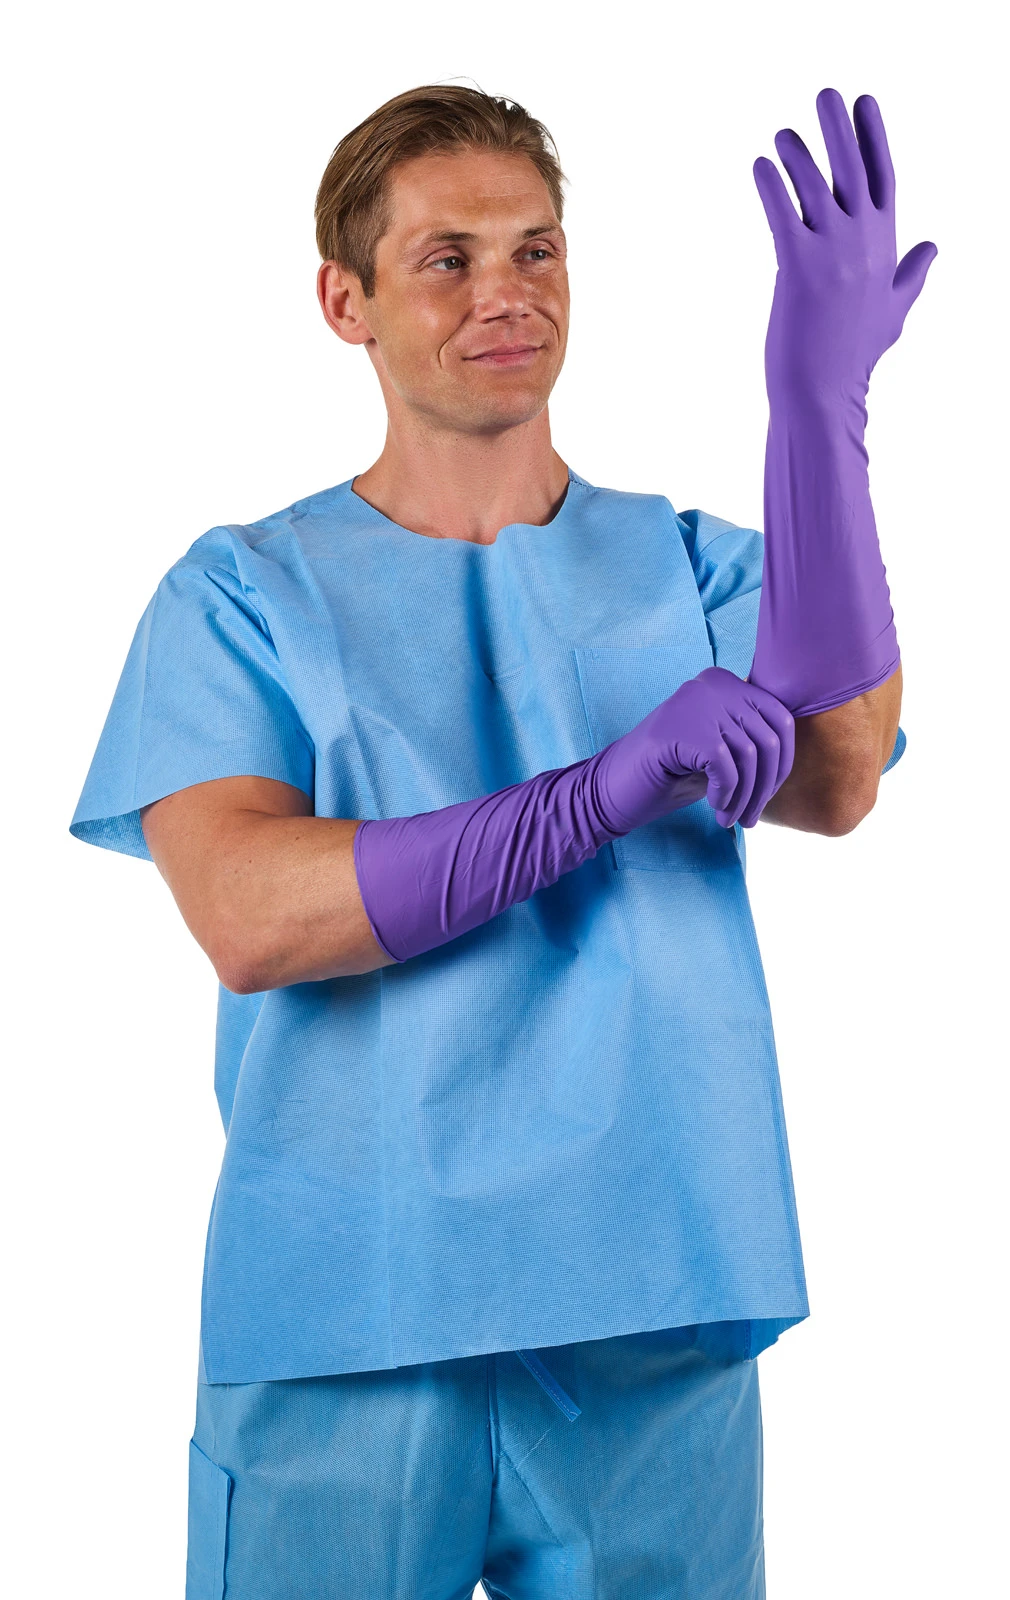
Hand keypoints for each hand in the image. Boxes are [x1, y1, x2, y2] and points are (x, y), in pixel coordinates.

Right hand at [592, 666, 794, 832]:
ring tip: (730, 819)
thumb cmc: (669, 774)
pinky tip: (715, 807)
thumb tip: (792, 756)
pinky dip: (727, 794)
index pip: (781, 720)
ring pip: (750, 757)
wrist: (614, 787)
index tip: (767, 798)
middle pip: (768, 739)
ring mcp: (698, 704)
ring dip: (746, 798)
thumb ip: (751, 741)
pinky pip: (728, 768)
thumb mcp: (718, 751)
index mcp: (724, 682)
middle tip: (750, 818)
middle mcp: (713, 685)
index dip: (782, 765)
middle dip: (766, 788)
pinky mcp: (685, 729)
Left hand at [752, 88, 936, 397]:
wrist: (822, 392)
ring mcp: (831, 254)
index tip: (865, 101)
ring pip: (813, 186)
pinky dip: (770, 187)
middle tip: (825, 93)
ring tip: (781, 136)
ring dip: (796, 155)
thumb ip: (912, 274)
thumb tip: (933, 247)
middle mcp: (862, 242)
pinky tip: (760, 167)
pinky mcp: (798, 268)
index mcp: (885, 245)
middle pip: (852, 168)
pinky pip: (781, 214)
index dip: (874, 136)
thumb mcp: (895, 309)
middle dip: (838, 127)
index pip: (884, 176)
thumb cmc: (853, 355)